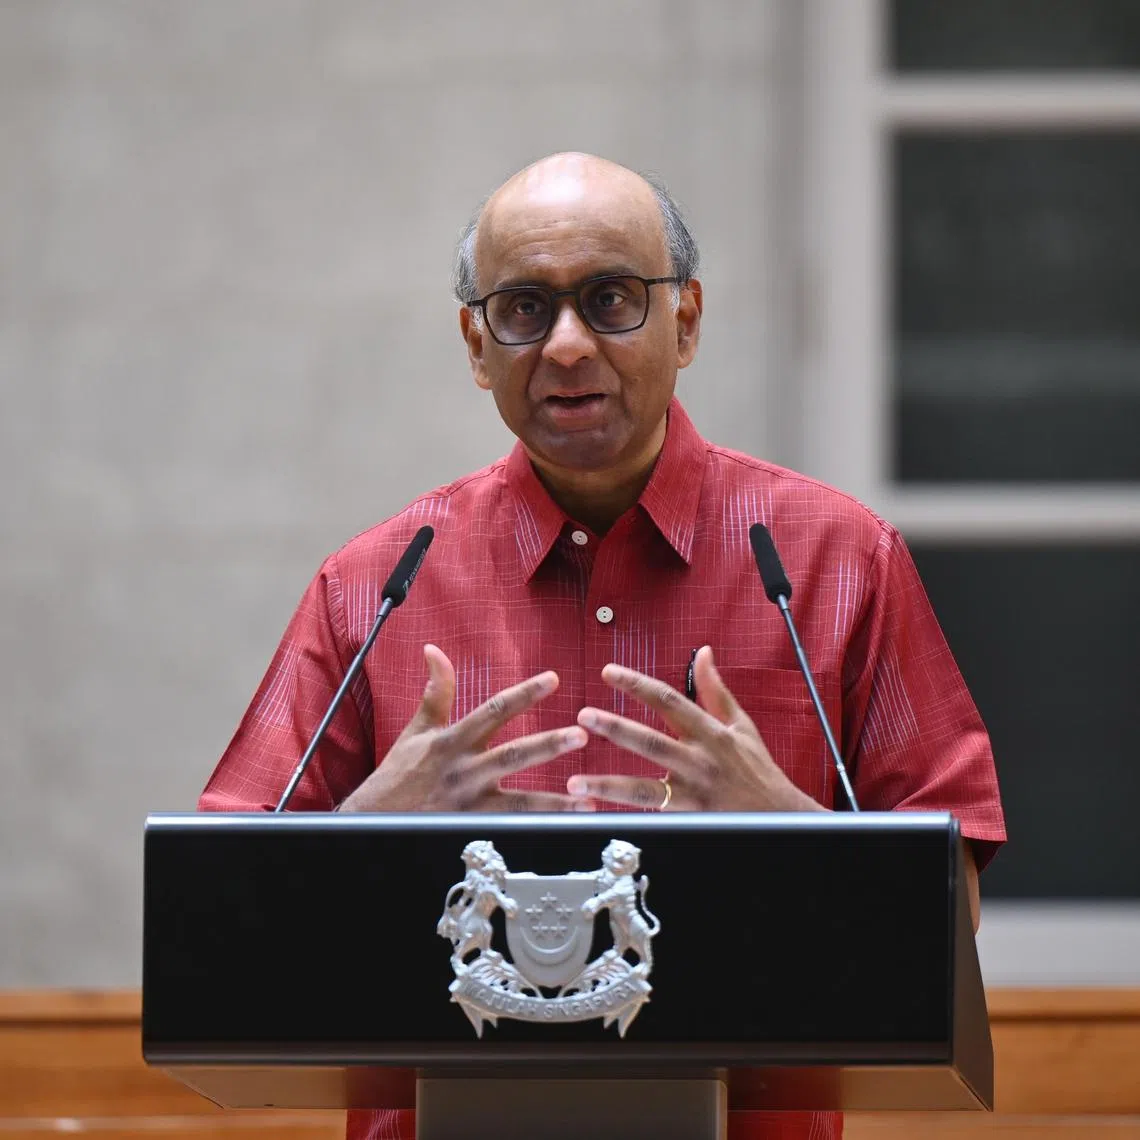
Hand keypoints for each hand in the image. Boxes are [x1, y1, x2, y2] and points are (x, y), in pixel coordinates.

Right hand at [339, 644, 587, 811]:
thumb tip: (434, 650)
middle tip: (581, 734)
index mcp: (453, 740)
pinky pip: (510, 829)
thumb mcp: (416, 730)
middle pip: (512, 755)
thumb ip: (436, 692)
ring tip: (586, 798)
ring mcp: (470, 803)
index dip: (524, 694)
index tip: (553, 679)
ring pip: (518, 801)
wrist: (371, 820)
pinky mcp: (471, 829)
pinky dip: (538, 830)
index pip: (494, 710)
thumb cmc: (398, 775)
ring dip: (554, 801)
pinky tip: (565, 830)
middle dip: (548, 744)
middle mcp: (464, 770)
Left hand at [566, 646, 826, 812]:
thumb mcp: (742, 725)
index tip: (608, 672)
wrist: (782, 817)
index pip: (668, 701)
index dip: (637, 684)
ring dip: (608, 784)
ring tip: (576, 779)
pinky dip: (626, 813)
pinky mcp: (691, 819)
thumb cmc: (759, 770)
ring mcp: (694, 792)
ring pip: (645, 788)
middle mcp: (700, 759)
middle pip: (652, 741)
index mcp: (710, 732)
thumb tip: (703, 653)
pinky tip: (599, 811)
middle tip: (584, 716)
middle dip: (616, 728)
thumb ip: (716, 690)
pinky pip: (653, 816)